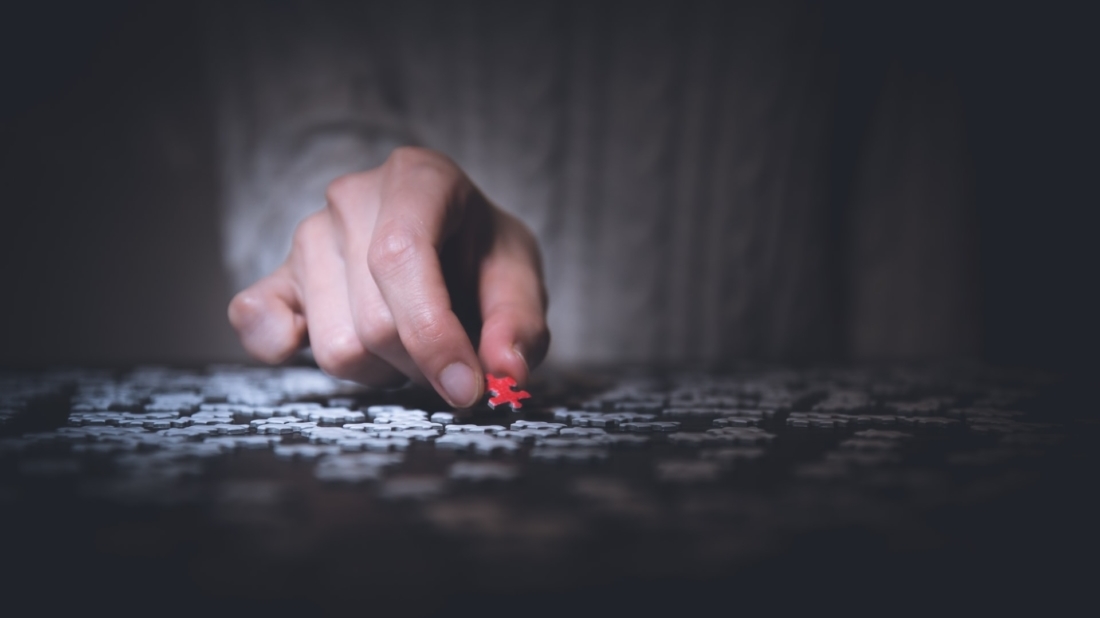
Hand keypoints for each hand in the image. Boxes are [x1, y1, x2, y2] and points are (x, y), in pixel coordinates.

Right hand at [228, 147, 549, 407]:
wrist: (450, 242)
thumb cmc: (482, 256)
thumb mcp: (520, 279)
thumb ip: (519, 323)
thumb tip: (504, 371)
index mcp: (417, 177)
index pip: (401, 257)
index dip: (432, 334)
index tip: (466, 388)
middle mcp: (352, 197)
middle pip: (373, 321)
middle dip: (422, 363)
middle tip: (453, 356)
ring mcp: (308, 235)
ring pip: (335, 346)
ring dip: (382, 370)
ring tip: (410, 341)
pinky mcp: (278, 276)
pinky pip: (256, 320)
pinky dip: (282, 345)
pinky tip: (317, 341)